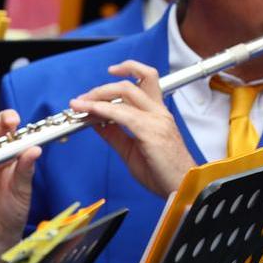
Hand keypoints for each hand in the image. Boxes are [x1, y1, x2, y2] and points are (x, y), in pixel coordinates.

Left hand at [68, 60, 194, 196]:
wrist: (182, 189)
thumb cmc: (162, 173)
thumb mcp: (131, 150)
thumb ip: (114, 134)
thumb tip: (95, 120)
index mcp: (158, 114)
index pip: (143, 81)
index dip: (123, 73)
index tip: (102, 81)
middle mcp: (159, 112)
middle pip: (130, 84)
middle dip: (102, 88)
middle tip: (83, 98)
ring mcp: (156, 120)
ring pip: (125, 92)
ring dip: (98, 96)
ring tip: (80, 103)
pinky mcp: (151, 132)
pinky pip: (122, 114)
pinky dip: (102, 110)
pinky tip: (89, 113)